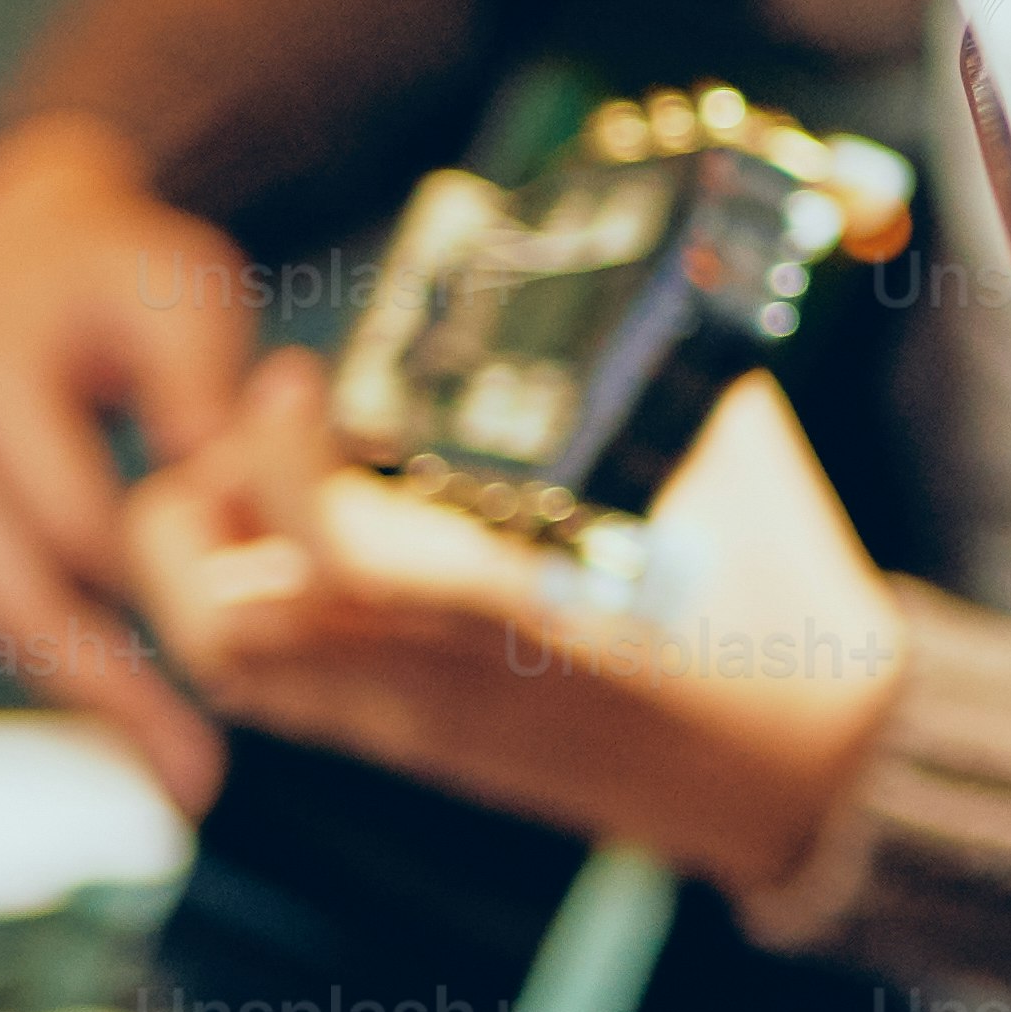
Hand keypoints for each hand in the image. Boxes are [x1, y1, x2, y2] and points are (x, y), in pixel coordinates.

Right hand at [0, 114, 264, 802]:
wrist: (14, 243)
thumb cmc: (116, 270)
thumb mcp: (178, 292)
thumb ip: (199, 389)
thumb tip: (221, 495)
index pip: (73, 523)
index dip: (160, 593)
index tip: (244, 658)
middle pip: (15, 598)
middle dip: (107, 693)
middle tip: (193, 773)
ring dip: (83, 697)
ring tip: (174, 770)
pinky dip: (63, 661)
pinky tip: (136, 719)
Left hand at [117, 361, 904, 905]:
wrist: (812, 765)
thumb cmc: (780, 607)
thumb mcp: (728, 460)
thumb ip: (646, 361)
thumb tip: (617, 246)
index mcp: (518, 611)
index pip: (330, 554)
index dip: (277, 459)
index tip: (290, 381)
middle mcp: (441, 682)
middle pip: (221, 628)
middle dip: (198, 518)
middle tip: (257, 435)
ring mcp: (422, 726)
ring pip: (234, 668)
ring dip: (211, 568)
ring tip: (275, 488)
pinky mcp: (426, 746)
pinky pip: (285, 690)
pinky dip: (256, 613)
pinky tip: (318, 548)